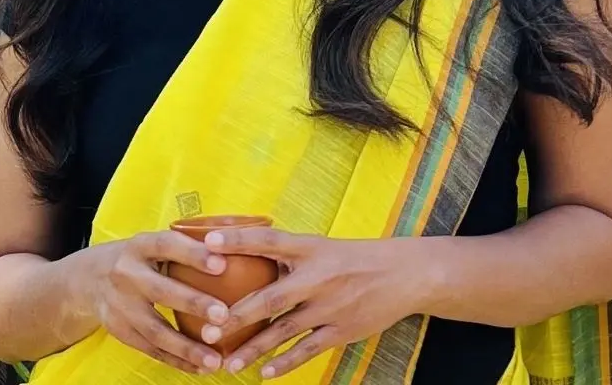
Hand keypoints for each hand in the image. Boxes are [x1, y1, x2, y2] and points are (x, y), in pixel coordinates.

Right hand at [89, 231, 231, 373]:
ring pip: (155, 330)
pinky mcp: (120, 331)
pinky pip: (151, 349)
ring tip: (216, 359)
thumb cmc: (142, 257)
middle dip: (194, 304)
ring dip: (187, 347)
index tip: (222, 264)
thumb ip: (186, 246)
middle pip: (161, 291)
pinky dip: (177, 360)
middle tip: (224, 316)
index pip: (168, 246)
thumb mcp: (155, 243)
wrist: (91, 278)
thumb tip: (236, 249)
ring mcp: (120, 305)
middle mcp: (127, 273)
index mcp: (140, 245)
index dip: (194, 254)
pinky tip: (199, 367)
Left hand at [201, 227, 420, 377]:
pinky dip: (285, 363)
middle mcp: (318, 276)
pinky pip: (308, 350)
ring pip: (284, 330)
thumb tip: (246, 257)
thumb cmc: (355, 257)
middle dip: (238, 314)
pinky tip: (265, 374)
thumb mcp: (322, 246)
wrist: (404, 274)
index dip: (239, 240)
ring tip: (228, 363)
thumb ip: (289, 255)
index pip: (269, 240)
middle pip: (271, 296)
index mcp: (311, 248)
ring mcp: (329, 306)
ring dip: (254, 348)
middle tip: (208, 328)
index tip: (207, 244)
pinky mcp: (342, 331)